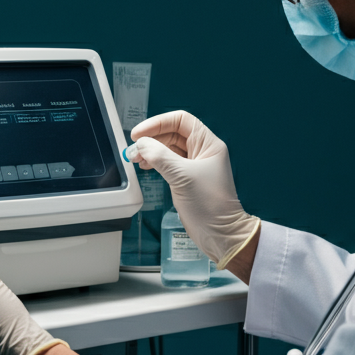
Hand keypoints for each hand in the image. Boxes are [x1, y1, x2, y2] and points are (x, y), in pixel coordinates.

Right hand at [128, 110, 259, 269]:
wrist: (220, 233)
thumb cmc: (210, 205)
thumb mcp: (182, 176)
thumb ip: (160, 157)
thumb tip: (141, 144)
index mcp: (209, 144)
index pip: (181, 121)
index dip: (158, 123)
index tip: (139, 133)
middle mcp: (203, 152)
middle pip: (172, 134)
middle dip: (151, 138)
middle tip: (134, 149)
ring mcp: (195, 166)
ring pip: (168, 149)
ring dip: (151, 151)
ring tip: (135, 158)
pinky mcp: (188, 179)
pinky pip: (168, 163)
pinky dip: (155, 162)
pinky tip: (145, 166)